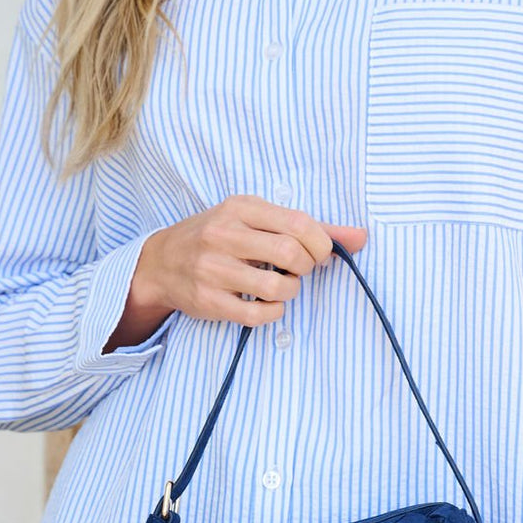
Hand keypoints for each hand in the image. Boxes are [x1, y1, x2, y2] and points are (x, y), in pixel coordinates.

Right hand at [103, 194, 367, 349]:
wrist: (161, 263)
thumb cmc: (218, 237)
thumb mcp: (256, 219)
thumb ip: (309, 227)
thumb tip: (361, 237)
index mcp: (240, 207)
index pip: (298, 223)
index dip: (321, 244)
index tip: (317, 253)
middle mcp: (224, 234)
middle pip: (292, 254)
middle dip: (307, 268)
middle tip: (298, 270)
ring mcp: (213, 269)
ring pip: (277, 287)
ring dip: (290, 292)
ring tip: (281, 286)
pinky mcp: (208, 300)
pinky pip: (257, 314)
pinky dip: (273, 312)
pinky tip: (267, 304)